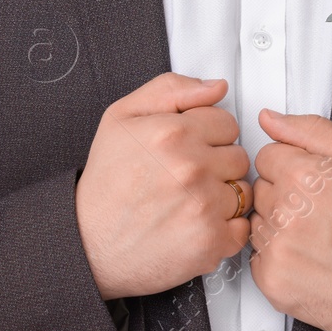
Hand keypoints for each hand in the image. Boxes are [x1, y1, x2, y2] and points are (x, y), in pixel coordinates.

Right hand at [76, 73, 252, 299]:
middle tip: (184, 179)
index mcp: (173, 132)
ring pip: (243, 192)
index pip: (227, 123)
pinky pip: (242, 228)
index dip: (207, 136)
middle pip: (239, 157)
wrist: (88, 243)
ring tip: (187, 204)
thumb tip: (217, 87)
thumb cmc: (106, 182)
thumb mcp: (122, 117)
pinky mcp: (211, 242)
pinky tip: (196, 226)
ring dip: (222, 198)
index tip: (186, 151)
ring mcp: (204, 205)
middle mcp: (192, 167)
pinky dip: (225, 230)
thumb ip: (171, 89)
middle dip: (216, 166)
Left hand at [248, 109, 331, 330]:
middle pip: (260, 189)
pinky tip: (307, 257)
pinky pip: (258, 257)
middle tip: (318, 211)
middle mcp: (285, 212)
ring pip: (257, 223)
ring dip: (278, 227)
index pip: (266, 156)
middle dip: (284, 196)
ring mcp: (277, 249)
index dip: (292, 167)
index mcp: (302, 175)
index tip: (313, 183)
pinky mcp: (272, 280)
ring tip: (315, 235)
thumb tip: (270, 119)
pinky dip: (278, 258)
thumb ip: (310, 130)